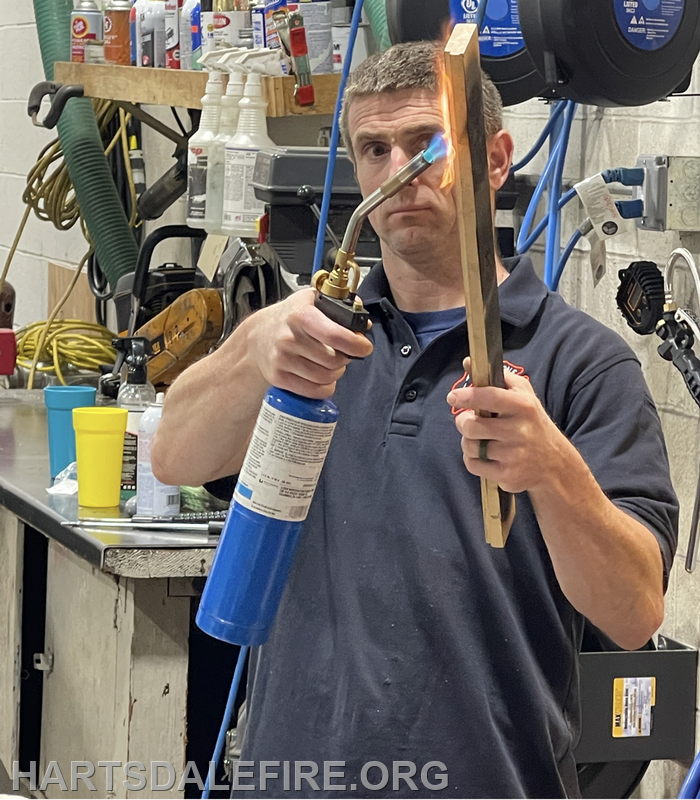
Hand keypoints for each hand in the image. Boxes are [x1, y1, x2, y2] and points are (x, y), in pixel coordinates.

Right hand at [246, 289, 372, 398]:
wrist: (258, 335)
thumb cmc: (289, 318)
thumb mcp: (311, 301)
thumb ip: (339, 307)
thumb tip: (363, 324)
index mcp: (301, 315)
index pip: (334, 335)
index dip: (355, 344)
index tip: (364, 347)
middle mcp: (289, 338)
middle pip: (333, 360)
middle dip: (345, 359)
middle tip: (342, 354)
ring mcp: (282, 360)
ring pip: (325, 377)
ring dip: (335, 374)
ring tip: (332, 365)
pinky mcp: (278, 377)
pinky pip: (313, 391)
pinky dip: (325, 388)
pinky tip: (324, 379)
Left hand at [447, 358, 568, 493]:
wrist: (555, 465)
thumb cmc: (533, 424)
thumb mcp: (524, 397)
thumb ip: (498, 378)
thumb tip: (468, 362)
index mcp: (524, 407)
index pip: (490, 397)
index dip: (467, 395)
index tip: (453, 396)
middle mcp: (520, 431)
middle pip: (472, 425)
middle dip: (463, 422)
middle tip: (468, 421)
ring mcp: (514, 455)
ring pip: (470, 446)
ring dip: (468, 442)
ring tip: (480, 439)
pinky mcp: (507, 475)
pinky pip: (473, 465)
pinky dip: (472, 460)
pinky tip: (484, 456)